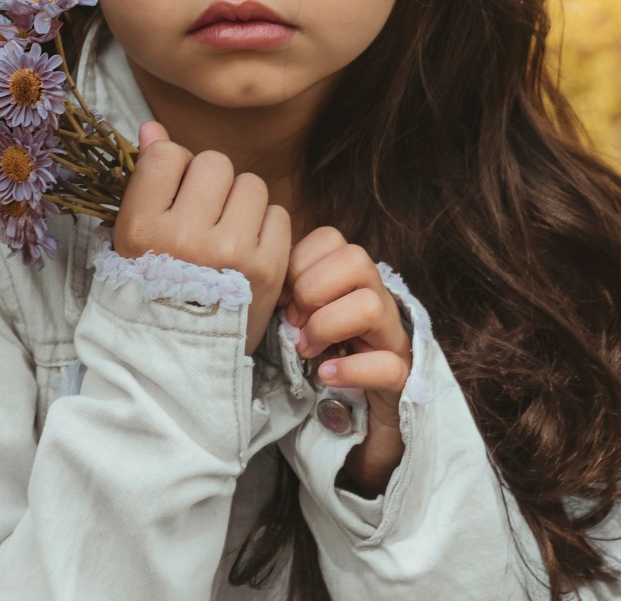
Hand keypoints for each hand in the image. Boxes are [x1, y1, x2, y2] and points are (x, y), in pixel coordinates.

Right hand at [114, 121, 291, 355]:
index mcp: (142, 229)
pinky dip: (267, 228)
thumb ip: (145, 178)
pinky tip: (248, 251)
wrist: (180, 361)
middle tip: (203, 215)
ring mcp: (230, 253)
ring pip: (251, 184)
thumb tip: (153, 125)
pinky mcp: (268, 269)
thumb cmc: (152, 289)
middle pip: (214, 163)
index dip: (173, 168)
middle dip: (211, 183)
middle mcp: (185, 238)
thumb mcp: (132, 238)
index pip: (168, 155)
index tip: (172, 195)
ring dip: (242, 203)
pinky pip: (279, 215)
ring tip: (227, 234)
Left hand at [281, 226, 411, 495]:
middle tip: (294, 324)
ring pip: (372, 304)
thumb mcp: (300, 322)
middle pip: (357, 259)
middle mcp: (377, 300)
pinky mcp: (401, 378)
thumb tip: (265, 287)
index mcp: (351, 281)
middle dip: (314, 289)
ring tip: (307, 351)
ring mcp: (392, 338)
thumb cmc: (321, 362)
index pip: (331, 239)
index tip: (282, 297)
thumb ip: (288, 297)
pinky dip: (351, 369)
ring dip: (328, 326)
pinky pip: (387, 364)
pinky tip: (326, 375)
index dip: (300, 263)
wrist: (356, 427)